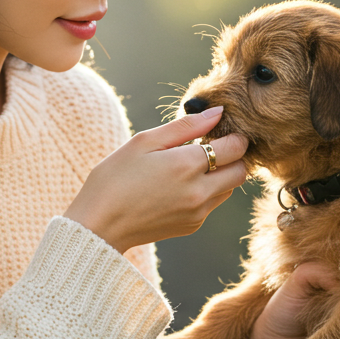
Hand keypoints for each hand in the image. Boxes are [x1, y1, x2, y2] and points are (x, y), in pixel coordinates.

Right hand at [65, 107, 248, 252]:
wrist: (98, 225)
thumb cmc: (114, 178)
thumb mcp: (144, 141)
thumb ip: (185, 126)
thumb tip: (217, 113)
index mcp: (186, 166)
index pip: (236, 147)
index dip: (232, 135)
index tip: (216, 131)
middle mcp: (199, 192)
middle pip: (241, 170)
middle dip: (232, 156)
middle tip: (208, 147)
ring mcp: (198, 212)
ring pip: (230, 188)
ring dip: (221, 174)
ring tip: (190, 165)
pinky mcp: (193, 225)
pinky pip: (213, 203)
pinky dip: (207, 191)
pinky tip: (179, 185)